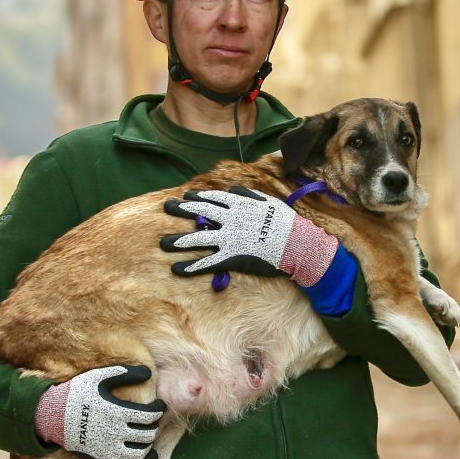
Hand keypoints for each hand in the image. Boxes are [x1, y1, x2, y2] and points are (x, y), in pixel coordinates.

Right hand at [34, 365, 161, 458]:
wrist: (52, 416)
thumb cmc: (77, 394)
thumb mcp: (98, 377)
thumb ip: (124, 374)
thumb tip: (148, 372)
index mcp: (117, 412)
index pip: (149, 415)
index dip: (159, 410)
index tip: (159, 407)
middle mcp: (116, 433)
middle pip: (147, 434)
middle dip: (154, 427)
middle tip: (153, 421)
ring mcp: (109, 450)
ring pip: (140, 453)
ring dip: (148, 445)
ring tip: (148, 436)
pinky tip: (144, 456)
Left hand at [161, 186, 337, 286]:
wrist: (297, 244)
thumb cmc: (286, 222)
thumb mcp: (268, 202)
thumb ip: (249, 195)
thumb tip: (235, 189)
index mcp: (239, 205)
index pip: (214, 198)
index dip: (198, 197)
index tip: (186, 195)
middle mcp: (230, 220)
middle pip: (201, 213)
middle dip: (182, 209)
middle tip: (166, 207)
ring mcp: (229, 239)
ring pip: (198, 239)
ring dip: (179, 241)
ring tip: (162, 243)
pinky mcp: (231, 258)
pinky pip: (207, 263)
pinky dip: (191, 267)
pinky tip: (177, 269)